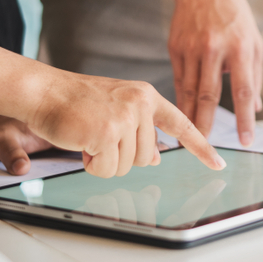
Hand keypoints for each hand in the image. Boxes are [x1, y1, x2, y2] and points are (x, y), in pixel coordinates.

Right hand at [0, 46, 224, 177]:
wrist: (44, 92)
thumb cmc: (76, 102)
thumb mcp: (116, 111)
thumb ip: (139, 130)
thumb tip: (156, 158)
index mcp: (146, 96)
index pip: (181, 124)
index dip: (200, 148)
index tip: (218, 164)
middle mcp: (140, 104)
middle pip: (146, 158)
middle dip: (120, 157)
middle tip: (98, 136)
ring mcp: (125, 118)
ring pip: (127, 166)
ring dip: (104, 161)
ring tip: (88, 136)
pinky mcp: (107, 133)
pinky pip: (106, 169)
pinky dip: (92, 165)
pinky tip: (81, 144)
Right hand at [169, 0, 262, 144]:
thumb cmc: (235, 15)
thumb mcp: (254, 40)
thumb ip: (255, 75)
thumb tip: (256, 108)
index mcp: (240, 48)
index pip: (243, 90)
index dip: (244, 119)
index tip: (245, 140)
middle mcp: (215, 49)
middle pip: (210, 95)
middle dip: (207, 125)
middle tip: (206, 149)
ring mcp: (192, 49)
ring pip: (190, 90)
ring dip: (190, 117)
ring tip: (189, 139)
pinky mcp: (176, 48)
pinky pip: (179, 80)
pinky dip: (181, 100)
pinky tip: (180, 116)